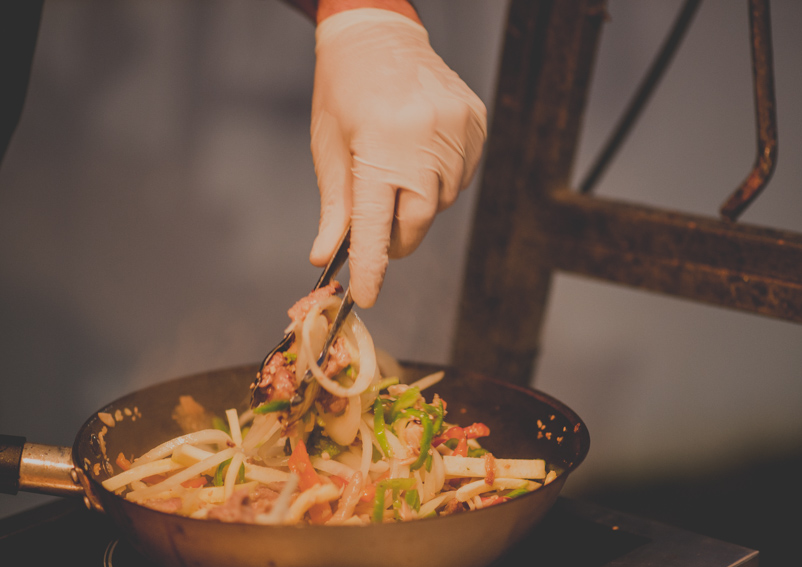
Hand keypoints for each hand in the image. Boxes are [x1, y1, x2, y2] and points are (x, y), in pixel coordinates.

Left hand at [309, 6, 486, 307]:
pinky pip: (462, 175)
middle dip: (398, 237)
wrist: (378, 34)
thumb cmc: (343, 90)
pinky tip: (421, 154)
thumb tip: (325, 256)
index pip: (376, 224)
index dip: (372, 266)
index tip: (366, 296)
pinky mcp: (476, 124)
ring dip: (418, 204)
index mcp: (380, 144)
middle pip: (419, 219)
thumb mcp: (330, 148)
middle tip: (380, 233)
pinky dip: (440, 180)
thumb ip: (335, 208)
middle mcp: (424, 138)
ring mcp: (457, 129)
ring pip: (442, 200)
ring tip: (397, 171)